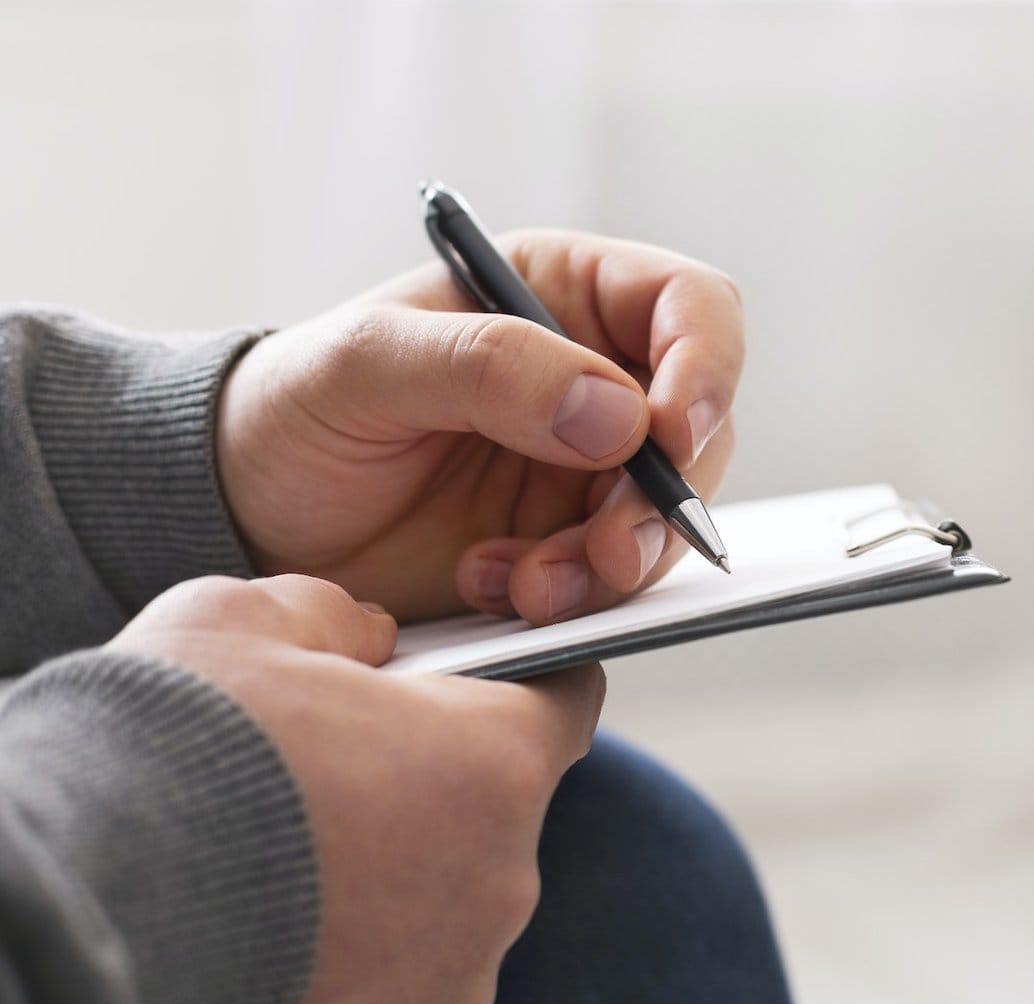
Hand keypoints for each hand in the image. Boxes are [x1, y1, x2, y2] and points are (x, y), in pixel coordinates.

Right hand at [107, 574, 603, 1003]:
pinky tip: (269, 940)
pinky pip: (391, 991)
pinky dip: (347, 966)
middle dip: (426, 787)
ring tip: (276, 867)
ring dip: (385, 883)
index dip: (520, 682)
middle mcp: (500, 884)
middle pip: (492, 812)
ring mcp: (451, 983)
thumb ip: (332, 616)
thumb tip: (365, 637)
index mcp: (493, 765)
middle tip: (324, 776)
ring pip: (441, 909)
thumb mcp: (240, 622)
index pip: (563, 703)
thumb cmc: (165, 756)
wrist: (74, 923)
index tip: (475, 680)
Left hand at [218, 230, 741, 624]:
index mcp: (561, 295)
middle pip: (701, 428)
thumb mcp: (366, 363)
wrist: (245, 520)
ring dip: (617, 562)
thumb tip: (618, 412)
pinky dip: (575, 597)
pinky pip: (618, 578)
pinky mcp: (569, 547)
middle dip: (663, 499)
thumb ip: (488, 366)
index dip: (706, 366)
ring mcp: (587, 470)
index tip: (673, 433)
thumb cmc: (293, 410)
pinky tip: (497, 590)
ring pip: (668, 515)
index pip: (690, 309)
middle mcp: (593, 379)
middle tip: (606, 552)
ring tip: (530, 586)